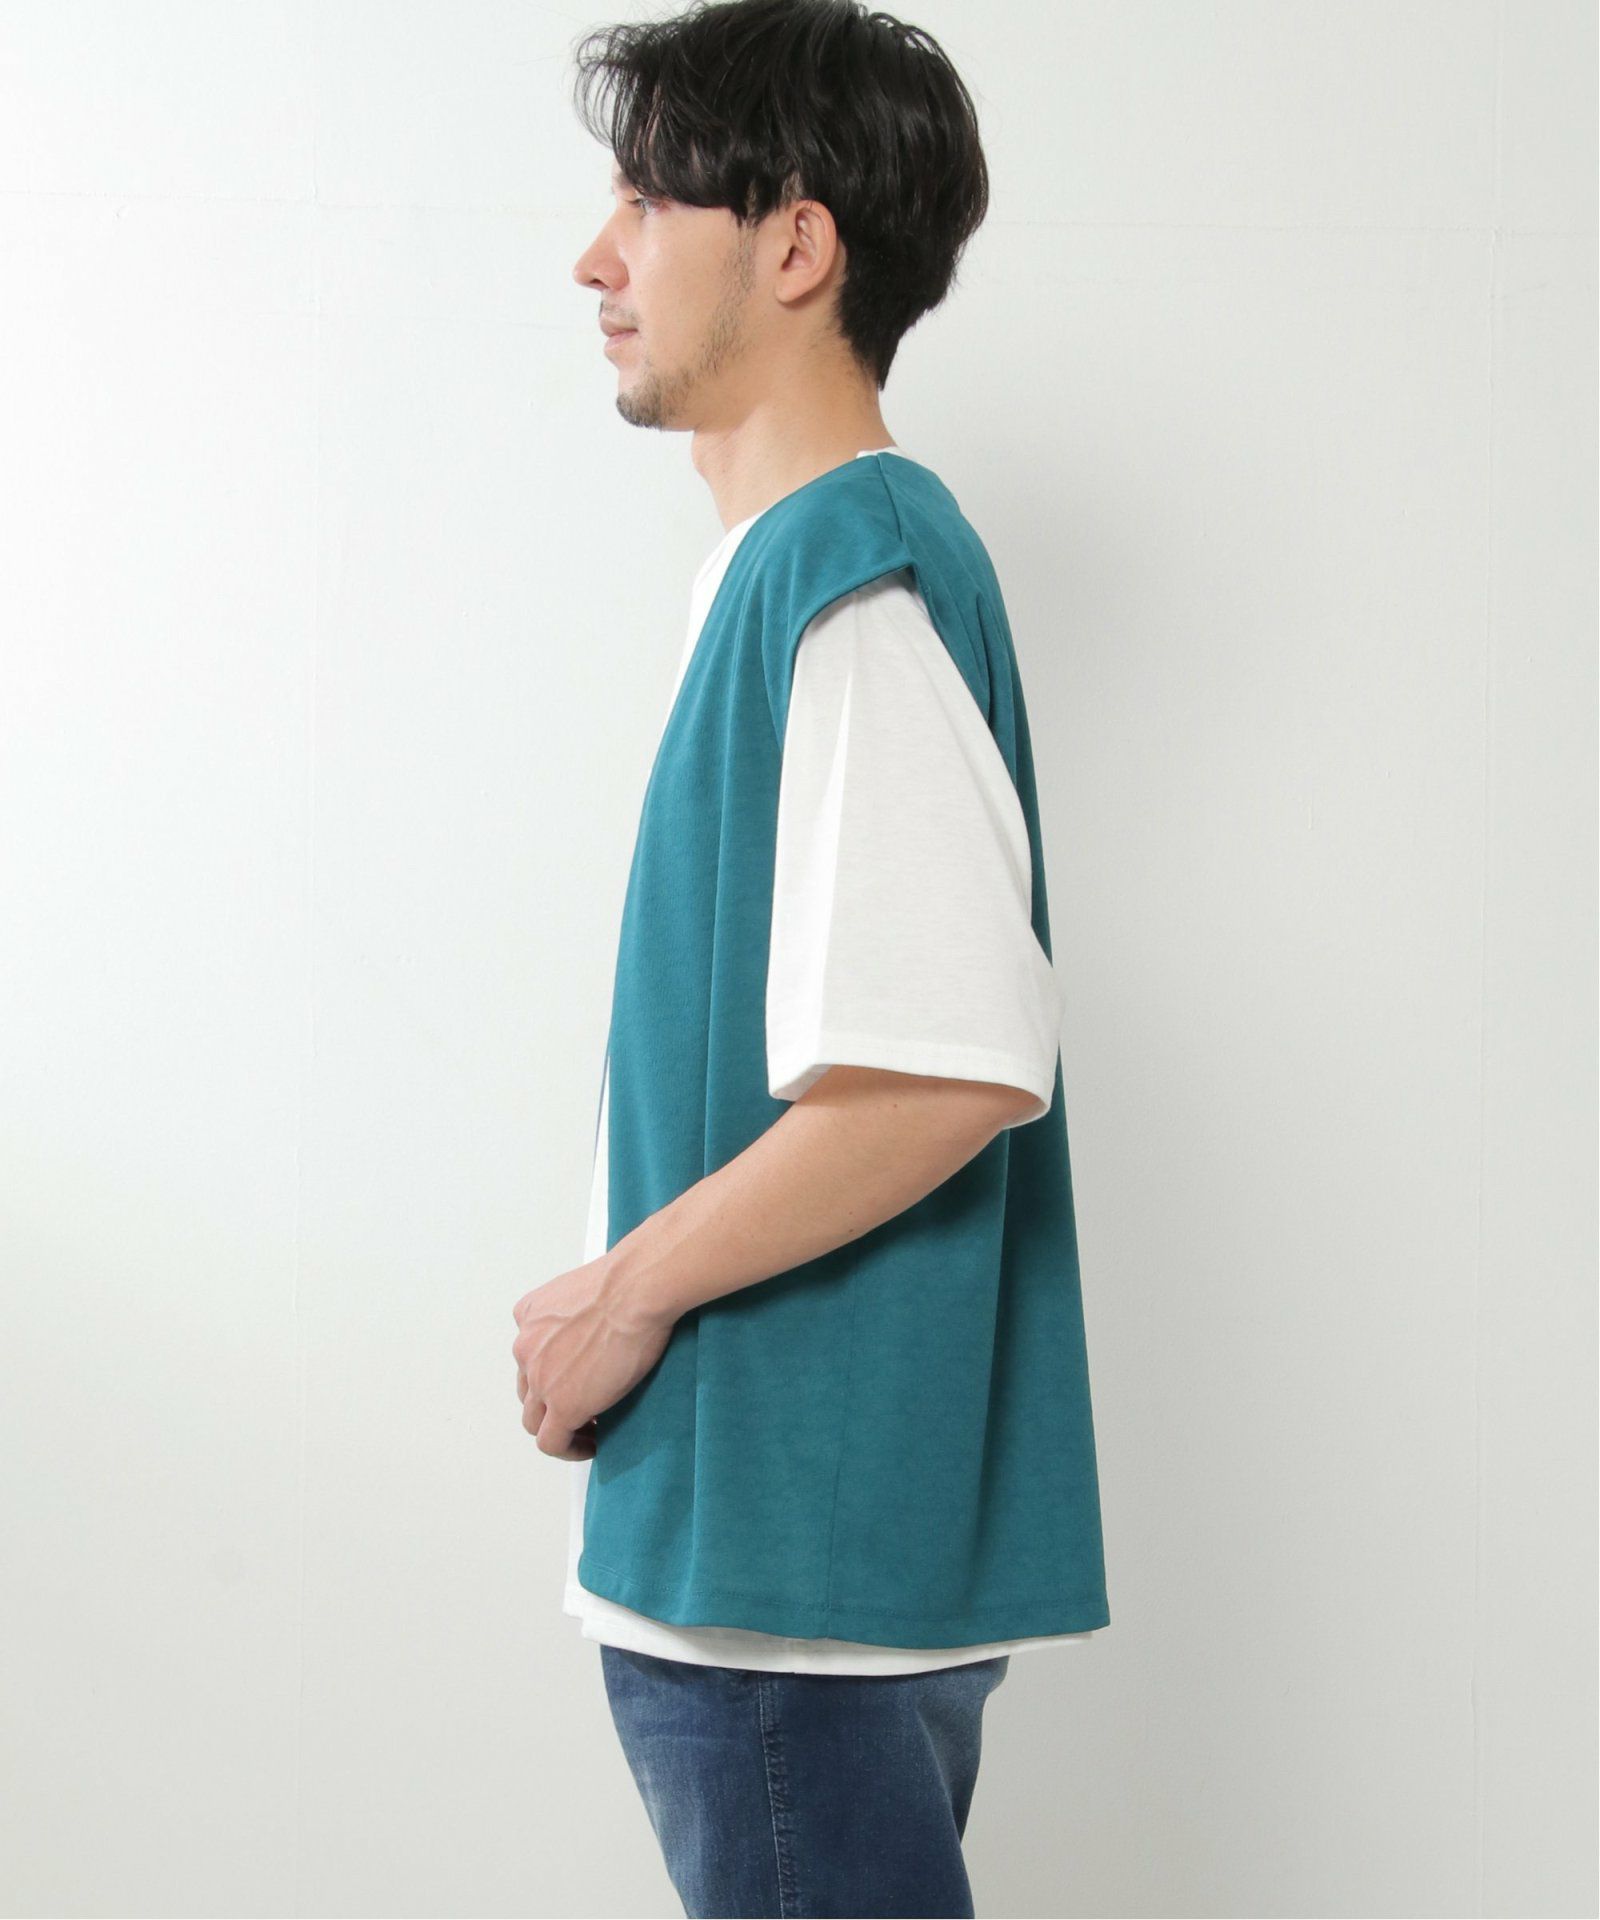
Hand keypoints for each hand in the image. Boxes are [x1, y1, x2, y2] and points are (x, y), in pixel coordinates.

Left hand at [511, 1255, 674, 1459]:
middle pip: (527, 1387)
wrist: (635, 1291)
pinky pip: (552, 1442)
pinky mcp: (562, 1405)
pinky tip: (589, 1445)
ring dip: (556, 1426)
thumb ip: (575, 1309)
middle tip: (582, 1404)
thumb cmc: (626, 1282)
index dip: (550, 1371)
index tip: (572, 1378)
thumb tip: (599, 1319)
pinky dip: (568, 1449)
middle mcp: (526, 1347)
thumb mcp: (583, 1287)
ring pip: (533, 1419)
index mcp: (528, 1315)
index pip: (528, 1353)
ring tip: (585, 1430)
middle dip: (549, 1399)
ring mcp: (541, 1380)